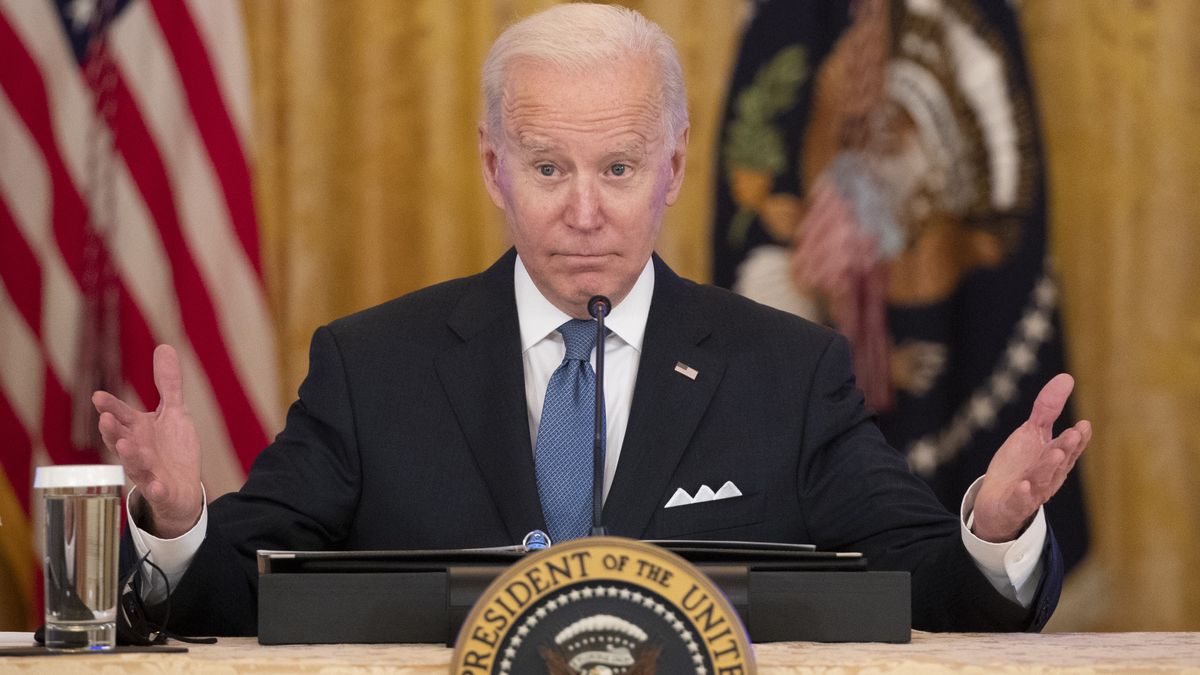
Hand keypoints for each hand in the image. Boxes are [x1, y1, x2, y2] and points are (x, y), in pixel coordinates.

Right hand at [93, 344, 202, 537]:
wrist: (183, 488)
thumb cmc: (172, 448)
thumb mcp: (174, 412)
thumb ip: (168, 384)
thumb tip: (164, 346)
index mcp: (138, 430)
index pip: (121, 416)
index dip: (111, 407)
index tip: (98, 396)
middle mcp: (137, 451)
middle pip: (121, 440)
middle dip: (113, 431)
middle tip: (105, 419)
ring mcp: (148, 472)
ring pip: (135, 465)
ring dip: (130, 456)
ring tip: (126, 446)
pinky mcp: (162, 491)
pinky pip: (157, 491)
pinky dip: (155, 489)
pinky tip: (156, 486)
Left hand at [972, 374, 1091, 542]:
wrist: (997, 503)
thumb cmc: (1020, 465)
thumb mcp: (1032, 433)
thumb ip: (1048, 408)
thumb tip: (1067, 377)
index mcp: (1055, 458)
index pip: (1069, 447)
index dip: (1077, 438)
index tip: (1083, 424)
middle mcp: (1047, 475)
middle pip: (1058, 461)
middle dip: (1066, 447)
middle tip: (1074, 433)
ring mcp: (1032, 492)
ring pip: (1042, 479)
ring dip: (1048, 466)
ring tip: (1055, 453)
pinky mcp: (1013, 505)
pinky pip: (1019, 502)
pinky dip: (1022, 494)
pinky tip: (1023, 485)